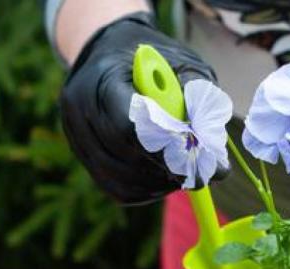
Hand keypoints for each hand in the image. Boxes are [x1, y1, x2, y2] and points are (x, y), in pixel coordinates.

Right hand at [60, 12, 222, 204]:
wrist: (111, 57)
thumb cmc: (155, 63)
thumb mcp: (182, 63)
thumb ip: (196, 95)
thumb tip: (212, 143)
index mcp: (103, 77)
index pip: (129, 124)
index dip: (166, 148)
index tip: (199, 160)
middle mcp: (80, 108)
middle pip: (124, 154)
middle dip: (167, 168)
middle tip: (201, 174)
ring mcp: (77, 135)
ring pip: (120, 178)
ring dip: (159, 182)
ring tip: (186, 173)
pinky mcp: (85, 157)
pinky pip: (117, 188)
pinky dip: (147, 191)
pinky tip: (166, 178)